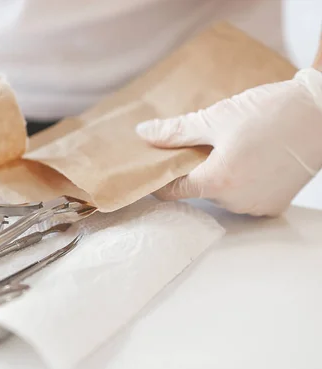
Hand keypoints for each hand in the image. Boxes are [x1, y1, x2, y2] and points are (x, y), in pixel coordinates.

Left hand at [136, 68, 321, 216]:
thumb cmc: (272, 113)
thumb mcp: (216, 117)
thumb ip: (176, 132)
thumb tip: (144, 133)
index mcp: (218, 181)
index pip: (172, 191)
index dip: (159, 178)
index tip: (154, 165)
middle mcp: (236, 201)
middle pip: (197, 191)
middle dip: (191, 170)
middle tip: (197, 145)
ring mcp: (257, 206)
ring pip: (221, 194)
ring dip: (217, 176)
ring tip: (228, 148)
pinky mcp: (273, 205)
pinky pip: (244, 197)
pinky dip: (240, 181)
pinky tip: (248, 159)